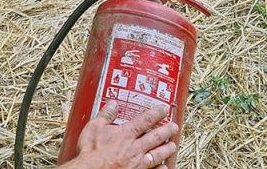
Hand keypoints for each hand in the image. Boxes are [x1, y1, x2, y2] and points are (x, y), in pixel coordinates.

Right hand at [60, 101, 178, 167]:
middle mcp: (135, 148)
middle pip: (156, 137)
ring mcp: (137, 163)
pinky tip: (164, 166)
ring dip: (167, 149)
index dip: (157, 113)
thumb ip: (106, 115)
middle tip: (174, 127)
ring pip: (158, 154)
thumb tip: (113, 104)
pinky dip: (160, 168)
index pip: (146, 120)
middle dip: (167, 131)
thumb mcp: (94, 127)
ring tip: (173, 145)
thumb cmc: (91, 151)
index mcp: (126, 134)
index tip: (164, 109)